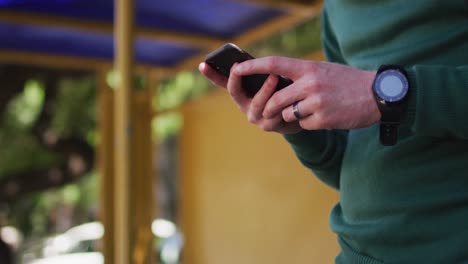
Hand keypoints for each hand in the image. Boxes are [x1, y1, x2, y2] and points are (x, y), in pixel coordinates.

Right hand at [199, 62, 301, 133]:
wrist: (298, 113)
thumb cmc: (282, 91)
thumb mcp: (270, 77)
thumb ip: (260, 70)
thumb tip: (249, 58)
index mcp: (242, 93)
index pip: (222, 82)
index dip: (211, 74)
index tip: (203, 64)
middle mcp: (244, 106)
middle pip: (235, 91)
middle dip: (237, 77)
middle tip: (237, 66)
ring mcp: (255, 117)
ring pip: (257, 102)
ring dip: (266, 89)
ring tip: (274, 75)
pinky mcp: (269, 126)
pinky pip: (273, 113)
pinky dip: (280, 102)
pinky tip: (288, 95)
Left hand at [232, 57, 379, 129]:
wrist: (378, 95)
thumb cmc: (347, 82)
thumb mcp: (323, 71)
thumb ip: (301, 76)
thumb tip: (276, 85)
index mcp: (309, 68)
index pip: (274, 64)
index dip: (253, 67)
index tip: (237, 68)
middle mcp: (310, 83)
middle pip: (275, 99)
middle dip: (270, 108)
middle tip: (273, 111)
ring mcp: (317, 102)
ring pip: (288, 114)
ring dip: (293, 116)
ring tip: (312, 110)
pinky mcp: (323, 119)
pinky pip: (304, 125)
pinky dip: (310, 123)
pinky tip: (325, 116)